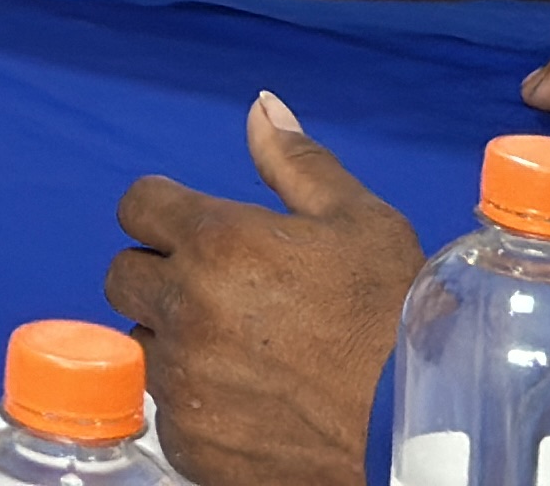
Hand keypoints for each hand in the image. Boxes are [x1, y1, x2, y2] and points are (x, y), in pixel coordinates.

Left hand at [105, 93, 423, 485]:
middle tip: (218, 293)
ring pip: (140, 344)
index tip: (194, 231)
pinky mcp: (191, 444)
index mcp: (219, 243)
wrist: (426, 440)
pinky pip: (164, 411)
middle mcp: (186, 309)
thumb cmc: (400, 323)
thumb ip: (298, 161)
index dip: (165, 212)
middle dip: (160, 273)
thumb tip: (260, 106)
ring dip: (173, 339)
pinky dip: (192, 404)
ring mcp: (184, 383)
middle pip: (123, 274)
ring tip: (238, 351)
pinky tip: (246, 401)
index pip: (137, 205)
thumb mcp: (363, 224)